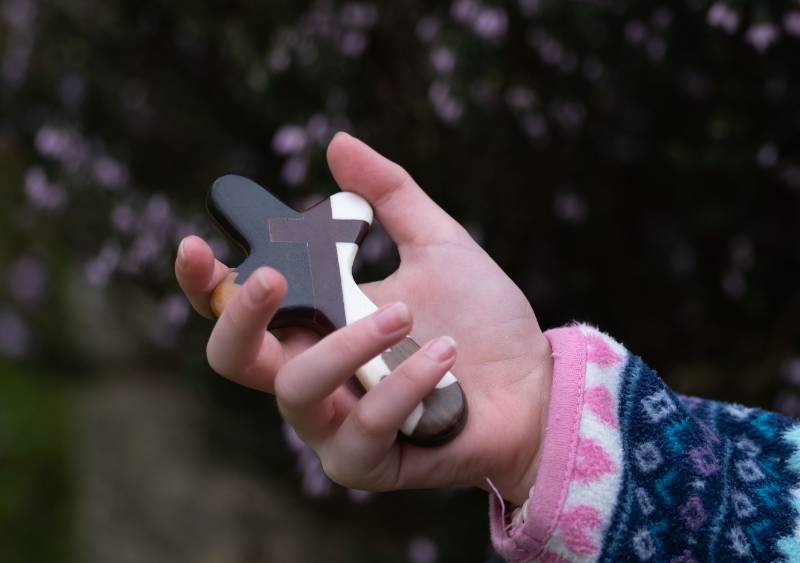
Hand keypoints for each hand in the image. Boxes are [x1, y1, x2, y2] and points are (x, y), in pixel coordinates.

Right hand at [175, 132, 549, 502]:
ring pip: (296, 389)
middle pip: (232, 358)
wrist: (540, 383)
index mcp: (315, 323)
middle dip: (241, 315)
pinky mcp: (369, 462)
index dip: (205, 282)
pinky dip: (402, 385)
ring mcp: (335, 425)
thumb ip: (391, 196)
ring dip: (350, 343)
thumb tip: (338, 143)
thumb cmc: (483, 320)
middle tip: (273, 277)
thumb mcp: (440, 245)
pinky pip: (362, 428)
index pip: (235, 308)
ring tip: (408, 313)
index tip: (197, 243)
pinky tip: (444, 354)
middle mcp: (312, 374)